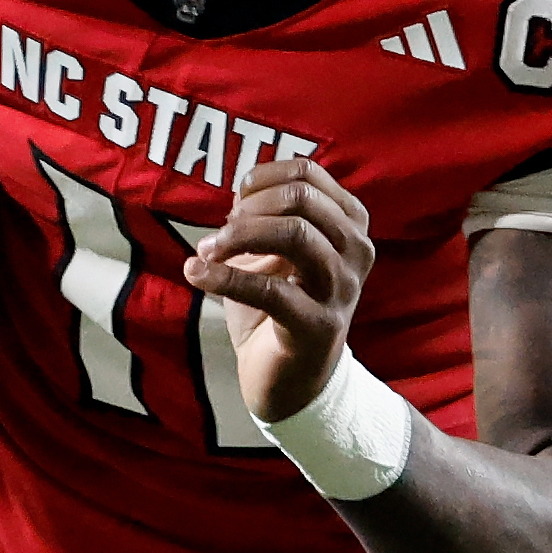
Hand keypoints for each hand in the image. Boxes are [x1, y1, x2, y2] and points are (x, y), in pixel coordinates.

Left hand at [183, 157, 374, 422]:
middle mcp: (356, 251)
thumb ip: (262, 217)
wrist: (291, 379)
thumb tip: (238, 196)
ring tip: (208, 251)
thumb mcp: (273, 252)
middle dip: (248, 209)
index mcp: (350, 225)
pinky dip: (223, 276)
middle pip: (301, 198)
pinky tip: (196, 273)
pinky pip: (270, 290)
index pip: (306, 173)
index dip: (260, 179)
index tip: (234, 204)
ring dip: (239, 236)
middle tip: (221, 234)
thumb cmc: (279, 307)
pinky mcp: (319, 326)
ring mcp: (342, 289)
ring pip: (295, 234)